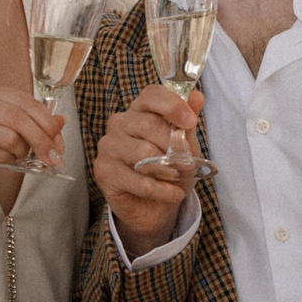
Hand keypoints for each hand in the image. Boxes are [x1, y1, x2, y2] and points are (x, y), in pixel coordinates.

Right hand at [0, 81, 63, 192]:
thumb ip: (23, 120)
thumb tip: (60, 121)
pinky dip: (9, 160)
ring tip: (21, 158)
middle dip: (43, 138)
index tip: (59, 139)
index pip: (24, 100)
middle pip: (19, 116)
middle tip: (54, 156)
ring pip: (10, 135)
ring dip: (24, 152)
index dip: (47, 120)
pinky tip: (6, 162)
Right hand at [95, 85, 200, 247]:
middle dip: (174, 146)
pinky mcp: (104, 171)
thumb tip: (197, 97)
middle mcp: (119, 123)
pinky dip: (161, 190)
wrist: (155, 206)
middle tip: (189, 163)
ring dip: (167, 168)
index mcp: (140, 110)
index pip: (151, 95)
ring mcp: (108, 146)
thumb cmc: (169, 169)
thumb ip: (188, 123)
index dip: (172, 105)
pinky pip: (138, 180)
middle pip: (148, 124)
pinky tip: (172, 194)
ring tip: (177, 177)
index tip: (190, 122)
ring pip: (142, 152)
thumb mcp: (185, 146)